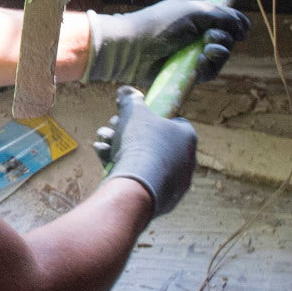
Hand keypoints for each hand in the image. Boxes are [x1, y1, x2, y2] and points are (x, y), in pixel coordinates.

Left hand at [84, 0, 249, 84]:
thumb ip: (222, 16)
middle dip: (225, 38)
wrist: (132, 48)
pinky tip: (198, 63)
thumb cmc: (160, 24)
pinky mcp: (187, 71)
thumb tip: (244, 26)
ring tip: (206, 50)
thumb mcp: (194, 11)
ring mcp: (192, 52)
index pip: (227, 18)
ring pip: (220, 57)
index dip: (236, 24)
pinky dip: (208, 67)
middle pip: (227, 38)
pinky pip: (209, 72)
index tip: (241, 30)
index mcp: (197, 13)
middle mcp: (197, 32)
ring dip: (219, 53)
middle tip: (210, 38)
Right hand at [94, 86, 197, 215]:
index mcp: (187, 137)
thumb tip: (126, 90)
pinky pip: (143, 180)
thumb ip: (131, 100)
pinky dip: (125, 170)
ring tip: (104, 145)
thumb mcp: (134, 113)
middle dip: (130, 135)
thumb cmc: (141, 144)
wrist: (137, 185)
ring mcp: (176, 182)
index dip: (150, 119)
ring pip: (146, 161)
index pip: (172, 122)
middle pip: (155, 142)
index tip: (132, 119)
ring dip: (122, 151)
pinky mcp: (163, 200)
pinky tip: (106, 161)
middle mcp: (187, 160)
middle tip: (113, 130)